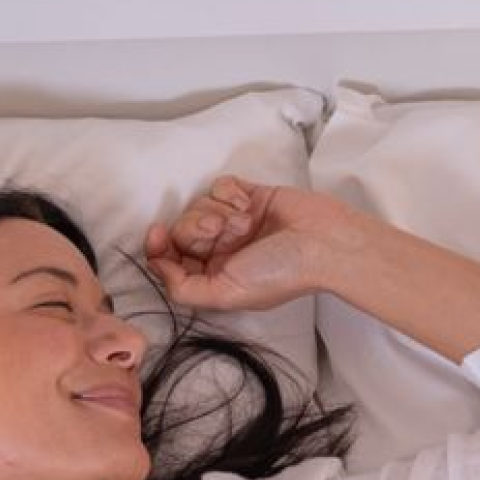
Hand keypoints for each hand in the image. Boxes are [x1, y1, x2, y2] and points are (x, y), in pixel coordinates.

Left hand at [143, 175, 367, 315]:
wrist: (323, 242)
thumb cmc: (281, 273)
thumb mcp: (225, 294)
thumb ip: (183, 288)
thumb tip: (157, 266)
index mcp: (214, 277)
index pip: (171, 260)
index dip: (158, 247)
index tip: (156, 234)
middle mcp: (222, 251)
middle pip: (182, 230)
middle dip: (196, 228)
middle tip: (220, 233)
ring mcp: (235, 222)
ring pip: (199, 205)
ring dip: (218, 212)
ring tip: (244, 224)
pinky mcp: (248, 196)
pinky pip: (220, 186)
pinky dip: (230, 194)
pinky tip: (248, 206)